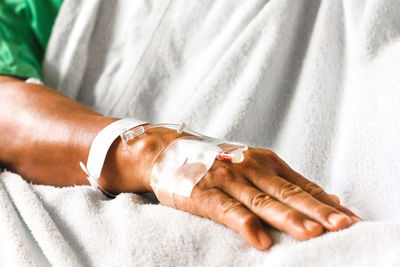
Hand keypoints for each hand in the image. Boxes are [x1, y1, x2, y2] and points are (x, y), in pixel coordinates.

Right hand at [102, 126, 360, 249]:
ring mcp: (226, 179)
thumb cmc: (216, 161)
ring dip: (288, 218)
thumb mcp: (252, 164)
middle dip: (317, 210)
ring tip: (312, 234)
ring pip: (262, 201)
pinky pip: (227, 211)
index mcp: (264, 161)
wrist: (169, 151)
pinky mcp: (204, 193)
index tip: (350, 218)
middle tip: (343, 226)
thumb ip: (285, 181)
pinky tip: (261, 241)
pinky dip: (246, 225)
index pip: (301, 184)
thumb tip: (326, 197)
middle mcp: (248, 167)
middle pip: (288, 192)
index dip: (326, 202)